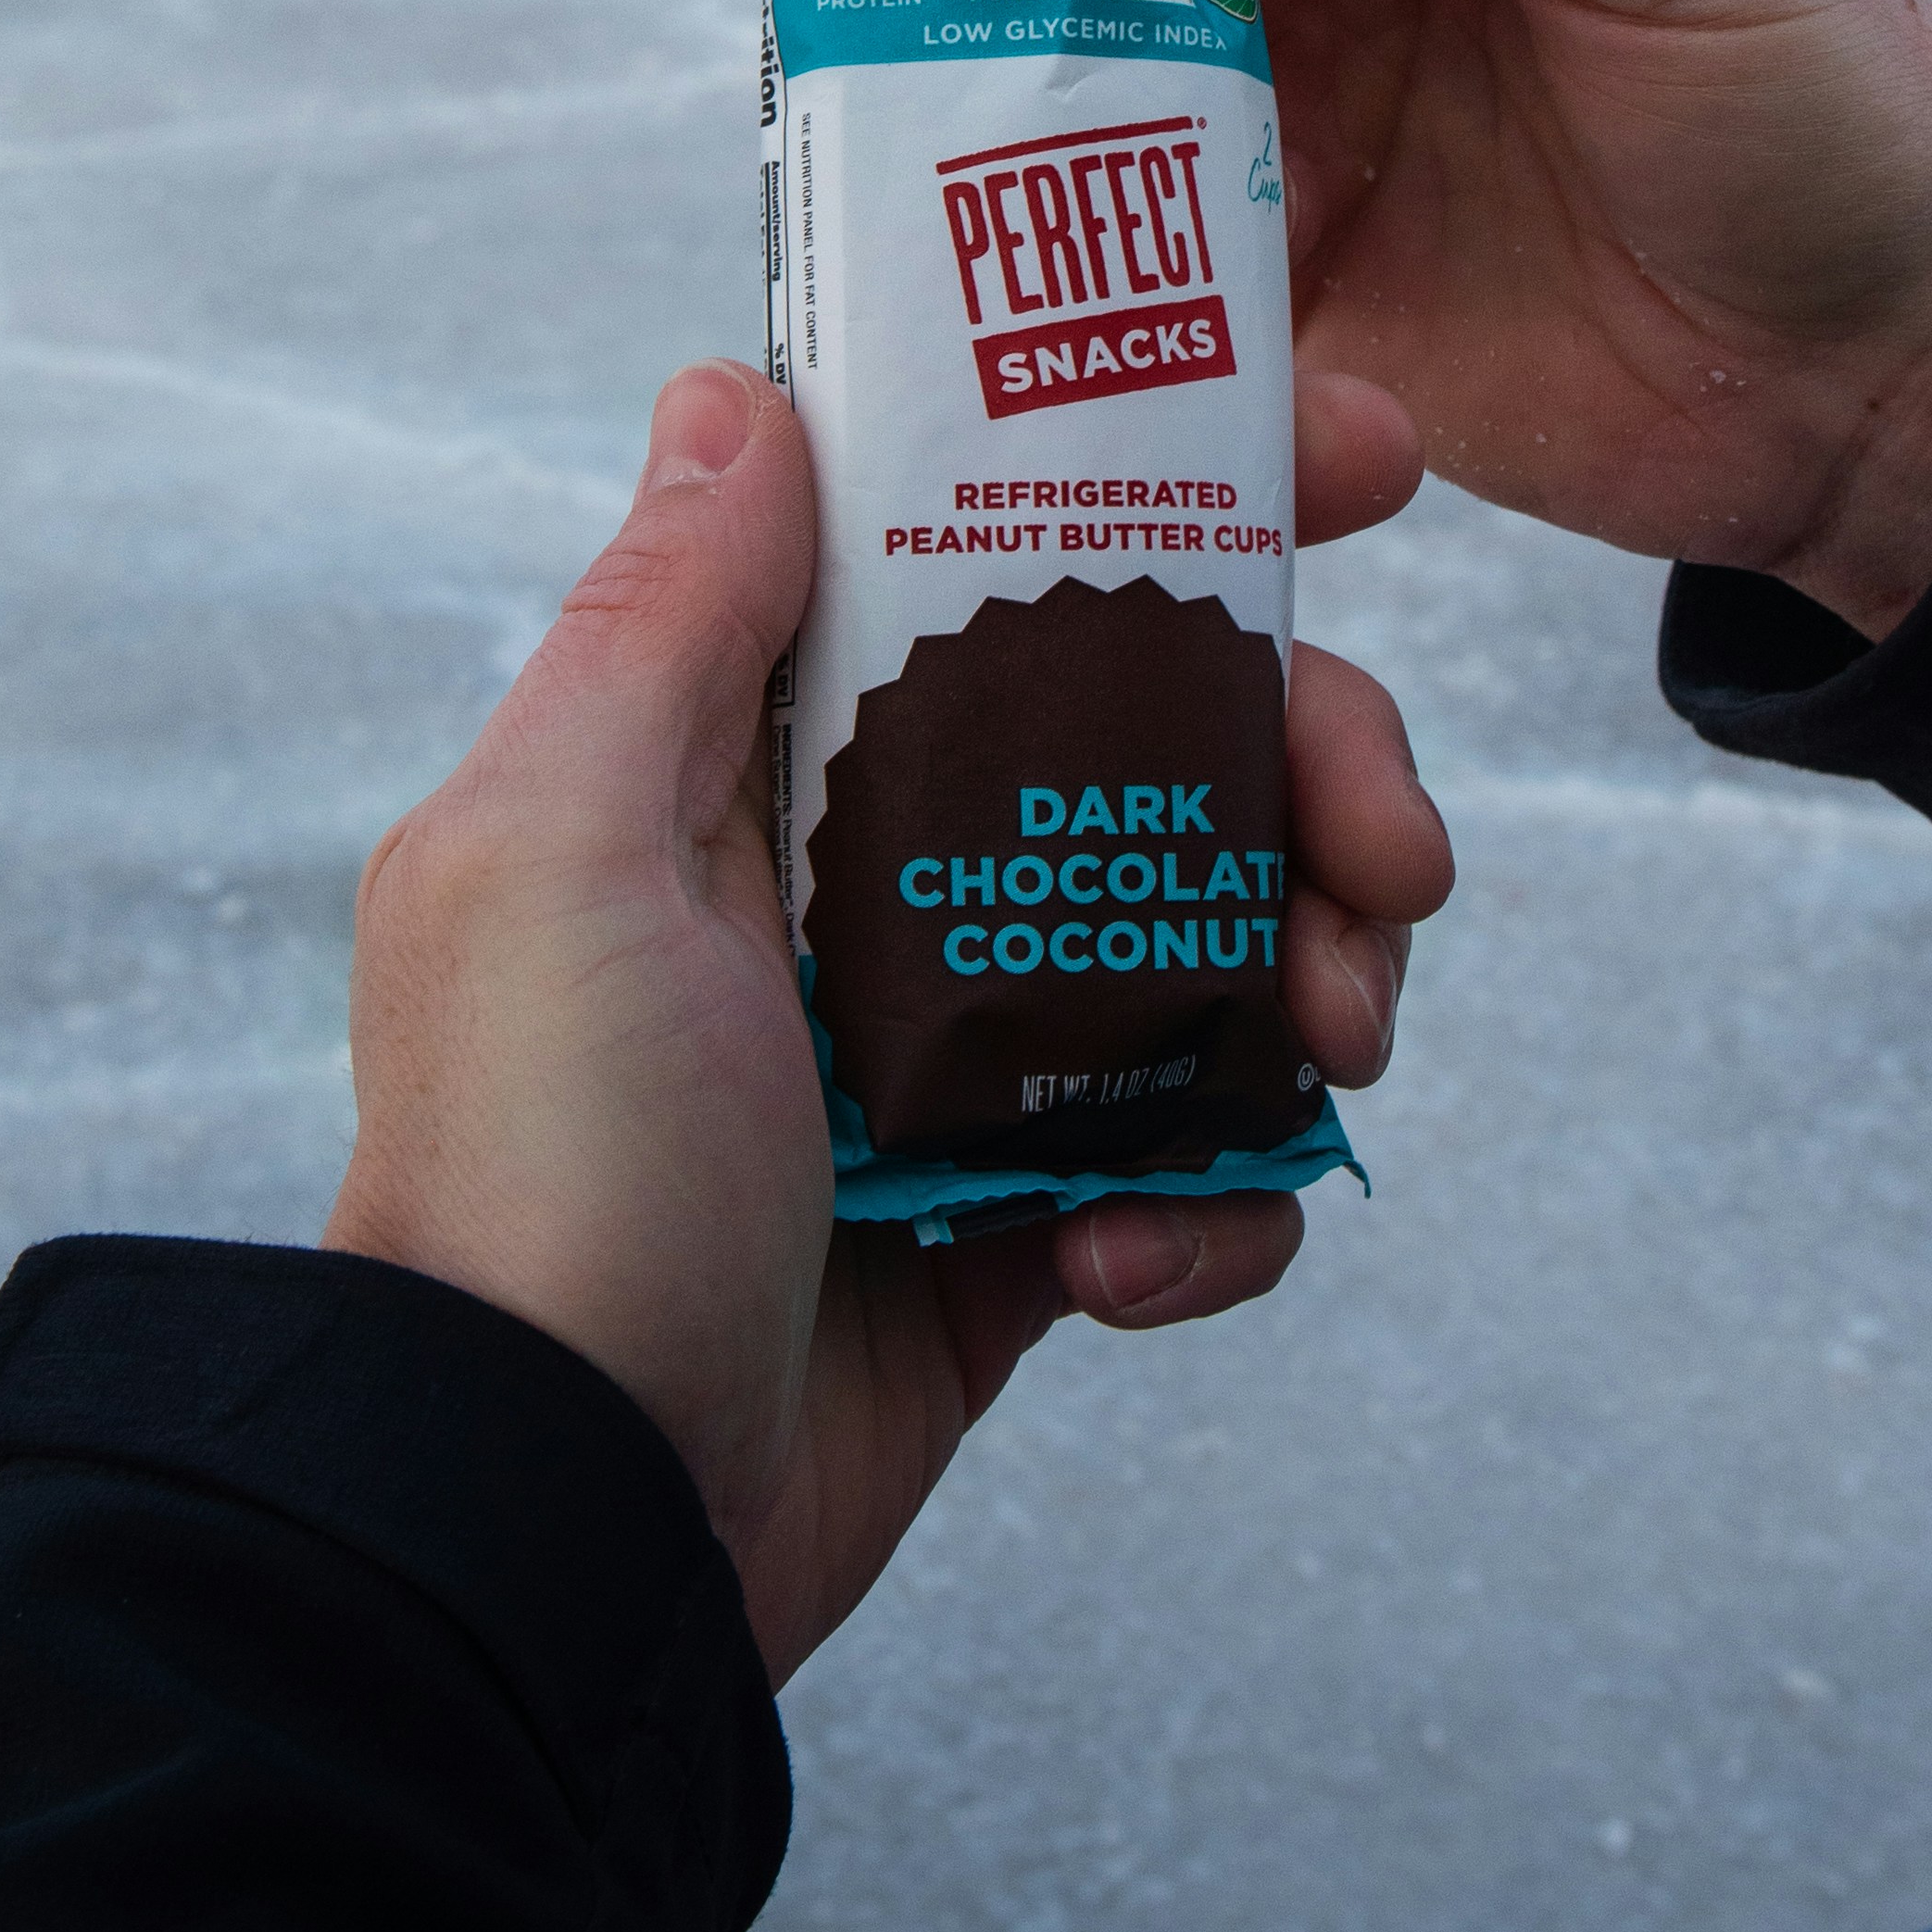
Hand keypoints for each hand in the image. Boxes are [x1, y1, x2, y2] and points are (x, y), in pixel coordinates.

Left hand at [328, 359, 1452, 1685]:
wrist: (551, 1538)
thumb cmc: (539, 1176)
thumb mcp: (563, 850)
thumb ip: (670, 619)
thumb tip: (742, 393)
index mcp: (737, 762)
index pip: (982, 551)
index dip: (1175, 487)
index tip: (1360, 463)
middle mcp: (849, 887)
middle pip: (1160, 739)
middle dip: (1318, 762)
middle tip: (1392, 849)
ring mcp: (946, 1064)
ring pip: (1220, 940)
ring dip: (1315, 976)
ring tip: (1326, 1048)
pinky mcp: (1009, 1237)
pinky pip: (1195, 1171)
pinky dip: (1212, 1211)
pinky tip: (1122, 1260)